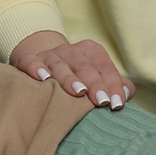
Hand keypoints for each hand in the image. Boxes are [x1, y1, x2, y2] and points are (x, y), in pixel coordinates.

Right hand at [11, 30, 134, 110]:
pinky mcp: (29, 59)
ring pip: (60, 65)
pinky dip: (37, 68)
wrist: (43, 62)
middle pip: (85, 66)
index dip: (113, 85)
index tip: (117, 104)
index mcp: (90, 51)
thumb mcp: (97, 76)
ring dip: (69, 78)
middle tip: (102, 102)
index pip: (105, 67)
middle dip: (95, 84)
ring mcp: (49, 54)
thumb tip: (127, 94)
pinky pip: (31, 61)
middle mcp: (70, 50)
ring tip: (79, 92)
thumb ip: (115, 85)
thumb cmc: (77, 76)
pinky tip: (43, 78)